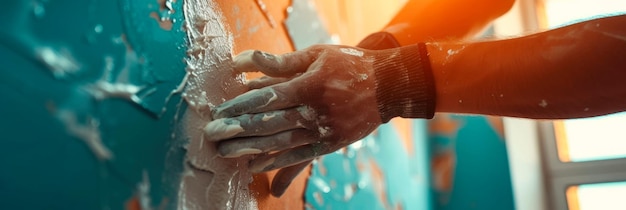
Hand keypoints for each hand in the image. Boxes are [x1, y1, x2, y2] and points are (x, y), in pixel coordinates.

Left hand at [206, 44, 382, 171]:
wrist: (386, 85)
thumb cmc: (348, 65)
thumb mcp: (316, 55)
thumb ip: (281, 62)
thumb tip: (245, 61)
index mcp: (310, 85)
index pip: (268, 98)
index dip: (241, 106)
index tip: (219, 112)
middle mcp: (315, 110)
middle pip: (270, 123)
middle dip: (238, 130)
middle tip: (212, 136)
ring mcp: (324, 130)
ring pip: (281, 142)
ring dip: (251, 149)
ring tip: (226, 153)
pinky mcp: (331, 144)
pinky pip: (300, 157)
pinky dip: (277, 163)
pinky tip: (256, 167)